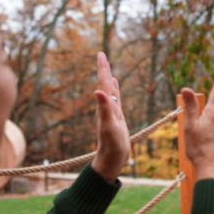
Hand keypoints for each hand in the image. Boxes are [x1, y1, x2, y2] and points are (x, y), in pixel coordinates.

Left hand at [91, 52, 130, 182]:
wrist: (112, 160)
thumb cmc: (111, 145)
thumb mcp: (109, 126)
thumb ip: (104, 109)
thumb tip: (97, 91)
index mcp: (105, 106)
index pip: (103, 83)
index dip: (103, 68)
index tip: (100, 54)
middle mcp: (107, 107)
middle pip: (105, 84)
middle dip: (104, 69)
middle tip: (102, 55)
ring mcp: (111, 112)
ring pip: (110, 91)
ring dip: (108, 79)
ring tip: (107, 68)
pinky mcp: (116, 118)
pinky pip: (115, 99)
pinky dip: (114, 90)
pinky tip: (113, 86)